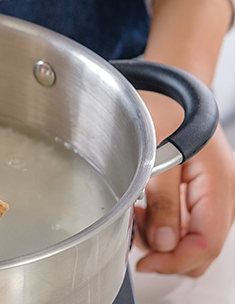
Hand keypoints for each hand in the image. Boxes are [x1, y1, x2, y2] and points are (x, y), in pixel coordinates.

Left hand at [132, 0, 234, 276]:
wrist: (170, 91)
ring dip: (160, 238)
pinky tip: (141, 211)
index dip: (175, 260)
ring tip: (134, 218)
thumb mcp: (160, 153)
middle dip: (167, 252)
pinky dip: (159, 224)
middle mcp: (218, 197)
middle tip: (135, 237)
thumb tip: (164, 244)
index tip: (145, 262)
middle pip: (199, 248)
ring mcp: (206, 197)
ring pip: (188, 238)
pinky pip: (180, 222)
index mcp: (218, 187)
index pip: (206, 244)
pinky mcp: (192, 194)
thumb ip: (164, 200)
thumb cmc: (167, 111)